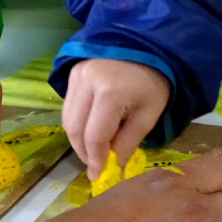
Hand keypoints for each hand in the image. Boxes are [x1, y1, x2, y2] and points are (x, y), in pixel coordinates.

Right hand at [62, 58, 170, 179]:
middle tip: (94, 165)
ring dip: (78, 139)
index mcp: (110, 93)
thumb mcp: (149, 114)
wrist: (148, 45)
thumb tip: (114, 165)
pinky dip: (77, 122)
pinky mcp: (73, 72)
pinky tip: (90, 129)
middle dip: (83, 151)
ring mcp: (77, 75)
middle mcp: (87, 82)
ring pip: (67, 118)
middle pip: (74, 128)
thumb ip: (129, 142)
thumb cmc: (153, 82)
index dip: (95, 159)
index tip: (98, 175)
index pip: (94, 136)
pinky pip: (69, 105)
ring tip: (93, 150)